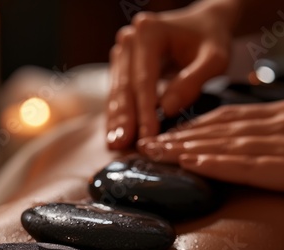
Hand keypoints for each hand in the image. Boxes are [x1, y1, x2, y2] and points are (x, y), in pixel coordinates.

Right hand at [107, 4, 230, 149]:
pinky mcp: (121, 67)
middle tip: (121, 144)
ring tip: (115, 144)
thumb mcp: (215, 59)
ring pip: (118, 92)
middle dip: (124, 118)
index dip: (145, 111)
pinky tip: (116, 135)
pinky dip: (119, 116)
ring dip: (116, 120)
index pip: (145, 79)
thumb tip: (166, 110)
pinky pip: (118, 95)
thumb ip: (193, 81)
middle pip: (125, 86)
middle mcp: (130, 40)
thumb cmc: (211, 42)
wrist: (203, 26)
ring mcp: (122, 53)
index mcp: (149, 32)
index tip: (148, 136)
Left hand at [138, 100, 283, 191]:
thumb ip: (276, 139)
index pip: (230, 119)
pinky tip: (190, 163)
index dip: (195, 127)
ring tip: (154, 151)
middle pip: (219, 131)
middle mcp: (276, 127)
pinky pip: (248, 166)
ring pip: (225, 145)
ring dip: (186, 147)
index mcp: (280, 118)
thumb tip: (252, 142)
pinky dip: (217, 164)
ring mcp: (281, 145)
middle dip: (179, 138)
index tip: (167, 134)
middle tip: (146, 144)